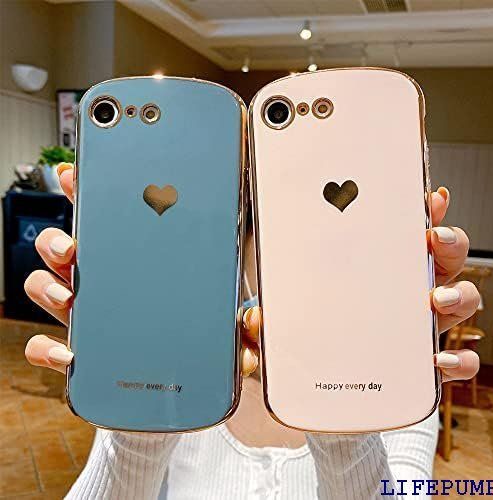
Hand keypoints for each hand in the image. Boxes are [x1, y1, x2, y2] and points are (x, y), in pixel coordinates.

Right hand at [24, 163, 258, 376]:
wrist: (185, 387)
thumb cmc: (203, 339)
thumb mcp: (229, 321)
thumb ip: (246, 320)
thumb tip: (254, 318)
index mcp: (140, 262)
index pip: (108, 222)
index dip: (85, 195)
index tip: (75, 177)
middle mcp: (109, 285)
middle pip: (67, 250)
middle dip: (58, 240)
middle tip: (72, 248)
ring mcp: (91, 317)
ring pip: (48, 289)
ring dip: (48, 287)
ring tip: (70, 299)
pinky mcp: (81, 354)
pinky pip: (48, 346)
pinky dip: (49, 348)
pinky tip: (69, 354)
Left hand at [242, 187, 480, 382]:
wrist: (324, 390)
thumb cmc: (313, 340)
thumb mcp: (288, 319)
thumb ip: (268, 319)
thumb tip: (253, 319)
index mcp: (377, 271)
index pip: (405, 234)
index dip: (423, 212)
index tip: (427, 198)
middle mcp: (404, 294)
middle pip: (442, 259)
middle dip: (448, 242)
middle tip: (433, 238)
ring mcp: (418, 328)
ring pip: (459, 301)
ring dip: (458, 295)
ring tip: (436, 299)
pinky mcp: (423, 366)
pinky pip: (456, 362)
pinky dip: (458, 359)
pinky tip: (439, 359)